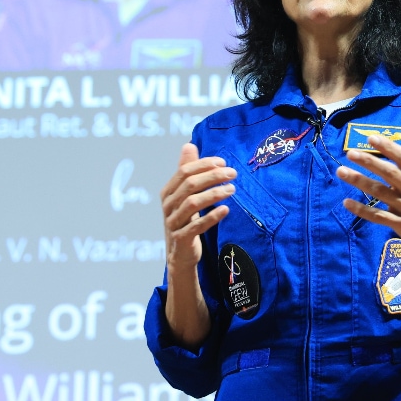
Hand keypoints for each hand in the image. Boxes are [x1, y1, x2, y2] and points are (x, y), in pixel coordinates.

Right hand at [159, 143, 235, 346]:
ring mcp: (172, 223)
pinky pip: (196, 226)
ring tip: (233, 189)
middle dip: (213, 176)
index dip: (203, 165)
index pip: (184, 171)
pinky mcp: (181, 240)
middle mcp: (167, 206)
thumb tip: (188, 144)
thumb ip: (186, 171)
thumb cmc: (184, 221)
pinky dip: (211, 217)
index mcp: (168, 192)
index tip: (224, 162)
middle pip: (189, 185)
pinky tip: (226, 210)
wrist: (179, 256)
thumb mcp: (183, 195)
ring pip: (192, 203)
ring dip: (214, 194)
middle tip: (233, 173)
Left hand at [335, 128, 400, 313]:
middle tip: (350, 153)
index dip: (388, 148)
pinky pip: (379, 216)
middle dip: (370, 162)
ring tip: (341, 172)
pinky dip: (363, 210)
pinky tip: (347, 202)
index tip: (370, 138)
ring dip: (360, 182)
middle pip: (390, 174)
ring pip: (381, 193)